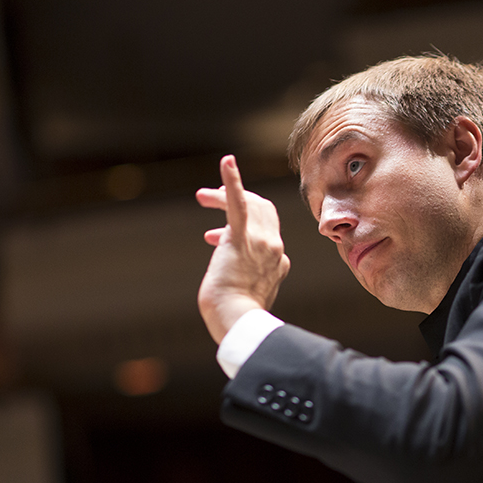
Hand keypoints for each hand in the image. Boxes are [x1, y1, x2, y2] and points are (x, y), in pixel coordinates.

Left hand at [195, 155, 290, 343]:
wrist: (237, 321)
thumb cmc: (236, 317)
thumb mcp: (248, 295)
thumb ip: (246, 280)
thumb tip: (233, 277)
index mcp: (279, 262)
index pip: (267, 232)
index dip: (243, 228)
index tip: (214, 237)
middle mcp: (275, 248)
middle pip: (263, 210)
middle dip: (237, 200)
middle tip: (207, 199)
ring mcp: (262, 242)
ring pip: (249, 204)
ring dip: (224, 194)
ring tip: (202, 197)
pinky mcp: (241, 238)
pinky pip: (238, 203)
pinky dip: (232, 180)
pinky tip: (226, 161)